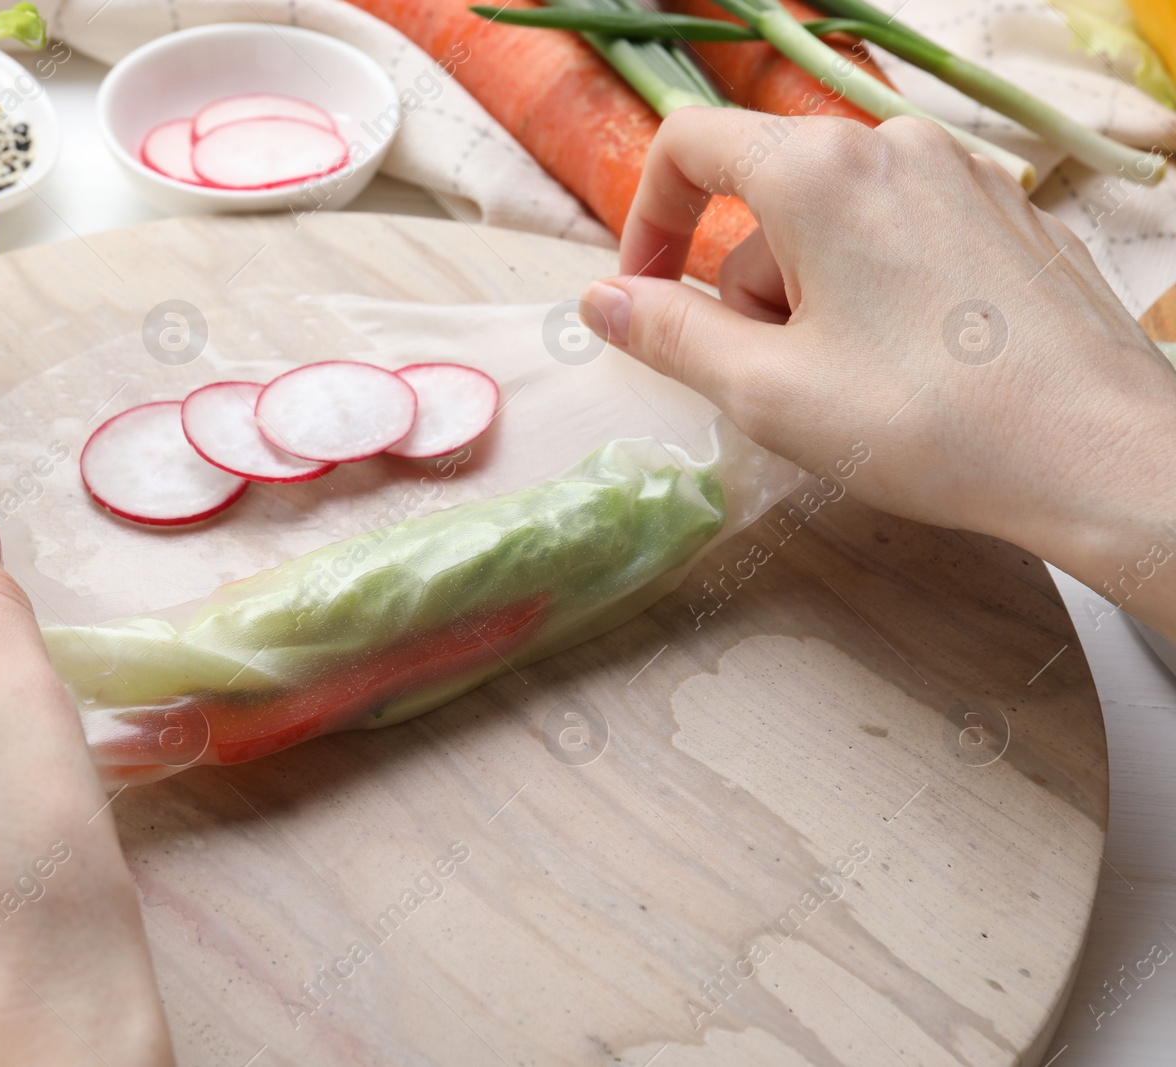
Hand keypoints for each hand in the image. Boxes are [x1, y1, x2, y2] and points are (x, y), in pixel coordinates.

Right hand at [581, 108, 1175, 638]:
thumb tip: (601, 301)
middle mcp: (894, 146)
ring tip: (851, 387)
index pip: (690, 143)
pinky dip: (876, 289)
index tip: (645, 296)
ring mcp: (963, 175)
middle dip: (745, 287)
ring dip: (812, 296)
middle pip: (767, 197)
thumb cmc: (927, 423)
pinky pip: (904, 233)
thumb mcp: (765, 391)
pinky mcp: (1011, 214)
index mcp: (821, 171)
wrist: (1098, 451)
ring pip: (837, 220)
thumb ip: (668, 334)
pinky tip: (911, 369)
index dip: (647, 220)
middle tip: (770, 381)